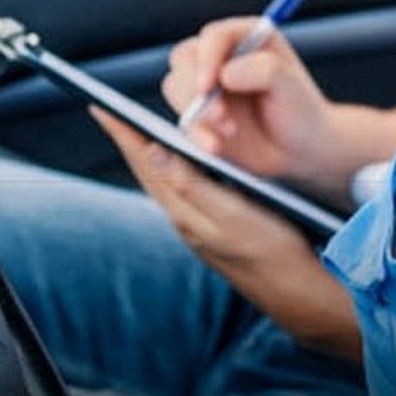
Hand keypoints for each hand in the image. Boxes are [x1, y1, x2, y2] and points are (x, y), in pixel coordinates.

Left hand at [91, 108, 362, 360]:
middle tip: (111, 109)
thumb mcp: (234, 215)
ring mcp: (197, 224)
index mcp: (185, 212)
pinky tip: (180, 158)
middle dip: (129, 138)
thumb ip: (194, 186)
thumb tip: (155, 153)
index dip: (123, 134)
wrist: (294, 288)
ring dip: (148, 150)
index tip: (100, 106)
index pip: (146, 163)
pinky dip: (173, 165)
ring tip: (136, 127)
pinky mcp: (213, 226)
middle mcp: (184, 218)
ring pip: (163, 179)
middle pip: (148, 170)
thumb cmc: (271, 250)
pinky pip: (182, 188)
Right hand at [160, 17, 345, 191]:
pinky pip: (182, 118)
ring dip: (195, 113)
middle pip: (185, 58)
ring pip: (176, 86)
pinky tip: (215, 148)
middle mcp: (223, 55)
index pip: (215, 36)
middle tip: (219, 118)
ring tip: (228, 134)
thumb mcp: (292, 88)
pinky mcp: (198, 112)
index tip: (208, 86)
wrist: (300, 150)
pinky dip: (195, 134)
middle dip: (194, 89)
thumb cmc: (302, 112)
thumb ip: (265, 71)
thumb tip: (225, 73)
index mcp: (248, 36)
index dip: (206, 59)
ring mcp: (207, 84)